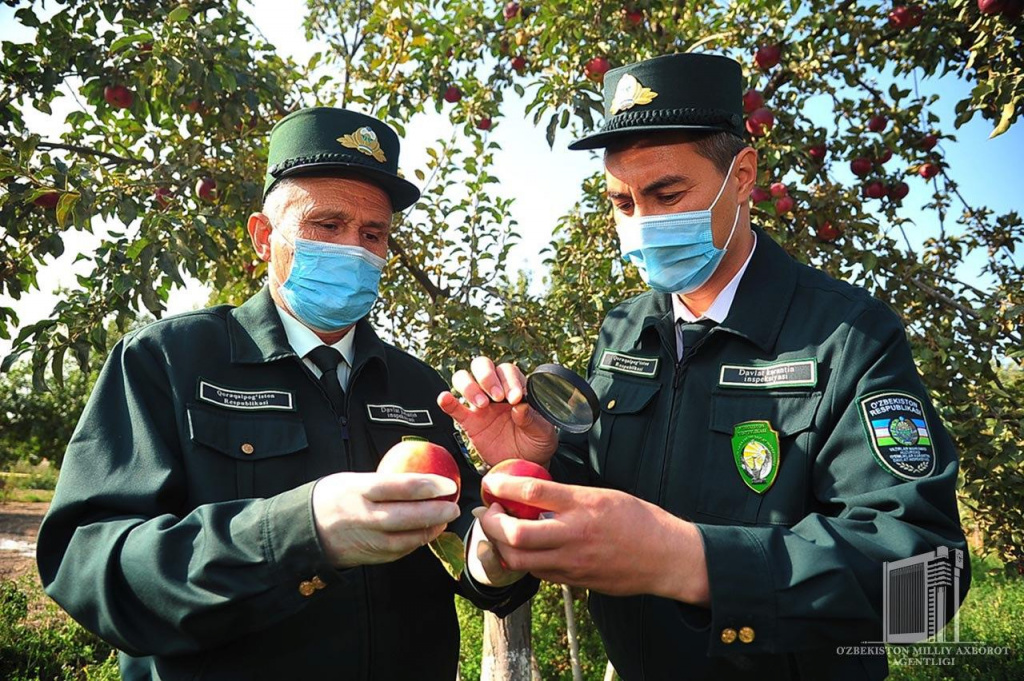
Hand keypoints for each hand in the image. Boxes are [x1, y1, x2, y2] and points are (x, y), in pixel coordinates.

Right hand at [312, 472, 460, 568]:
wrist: (303, 529)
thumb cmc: (332, 497)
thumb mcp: (353, 479)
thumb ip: (383, 481)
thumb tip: (420, 477)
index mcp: (357, 490)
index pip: (398, 487)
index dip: (426, 485)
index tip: (447, 483)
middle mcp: (361, 517)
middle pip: (405, 517)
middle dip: (434, 513)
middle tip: (454, 506)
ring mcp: (364, 540)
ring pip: (404, 539)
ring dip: (429, 531)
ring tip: (445, 520)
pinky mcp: (367, 557)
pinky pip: (397, 552)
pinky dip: (415, 543)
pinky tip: (428, 533)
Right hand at [437, 356, 557, 466]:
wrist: (524, 464)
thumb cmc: (536, 443)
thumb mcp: (543, 432)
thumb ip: (533, 419)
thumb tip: (521, 407)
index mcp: (516, 388)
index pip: (508, 372)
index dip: (510, 381)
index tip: (516, 398)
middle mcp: (496, 391)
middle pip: (483, 366)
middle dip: (488, 377)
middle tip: (497, 397)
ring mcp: (480, 405)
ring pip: (465, 379)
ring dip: (470, 387)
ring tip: (482, 404)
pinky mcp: (469, 422)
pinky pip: (454, 407)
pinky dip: (447, 401)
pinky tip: (445, 398)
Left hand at [477, 475, 709, 604]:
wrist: (665, 556)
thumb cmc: (637, 520)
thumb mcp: (602, 495)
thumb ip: (566, 497)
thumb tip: (530, 493)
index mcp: (582, 505)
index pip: (531, 492)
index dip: (502, 487)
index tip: (490, 483)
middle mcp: (573, 534)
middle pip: (515, 534)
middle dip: (492, 523)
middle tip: (487, 512)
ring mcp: (572, 562)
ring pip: (520, 560)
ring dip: (500, 545)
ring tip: (499, 532)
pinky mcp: (574, 581)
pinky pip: (537, 572)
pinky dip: (522, 560)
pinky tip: (523, 549)